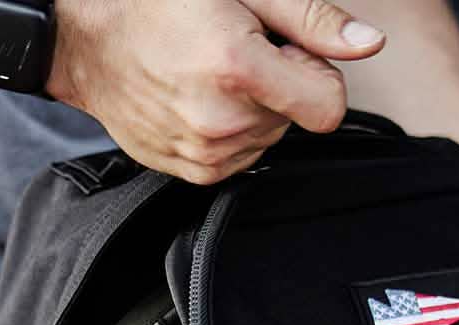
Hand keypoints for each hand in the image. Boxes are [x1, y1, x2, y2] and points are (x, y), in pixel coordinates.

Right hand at [48, 0, 385, 183]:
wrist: (89, 40)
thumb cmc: (159, 3)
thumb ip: (312, 20)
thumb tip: (369, 44)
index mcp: (239, 71)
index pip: (329, 107)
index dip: (319, 76)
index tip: (287, 53)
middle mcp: (223, 123)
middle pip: (297, 121)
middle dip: (279, 86)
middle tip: (232, 53)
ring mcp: (207, 154)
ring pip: (269, 140)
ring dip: (254, 109)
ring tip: (209, 75)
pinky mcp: (194, 172)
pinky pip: (241, 158)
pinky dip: (231, 131)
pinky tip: (198, 100)